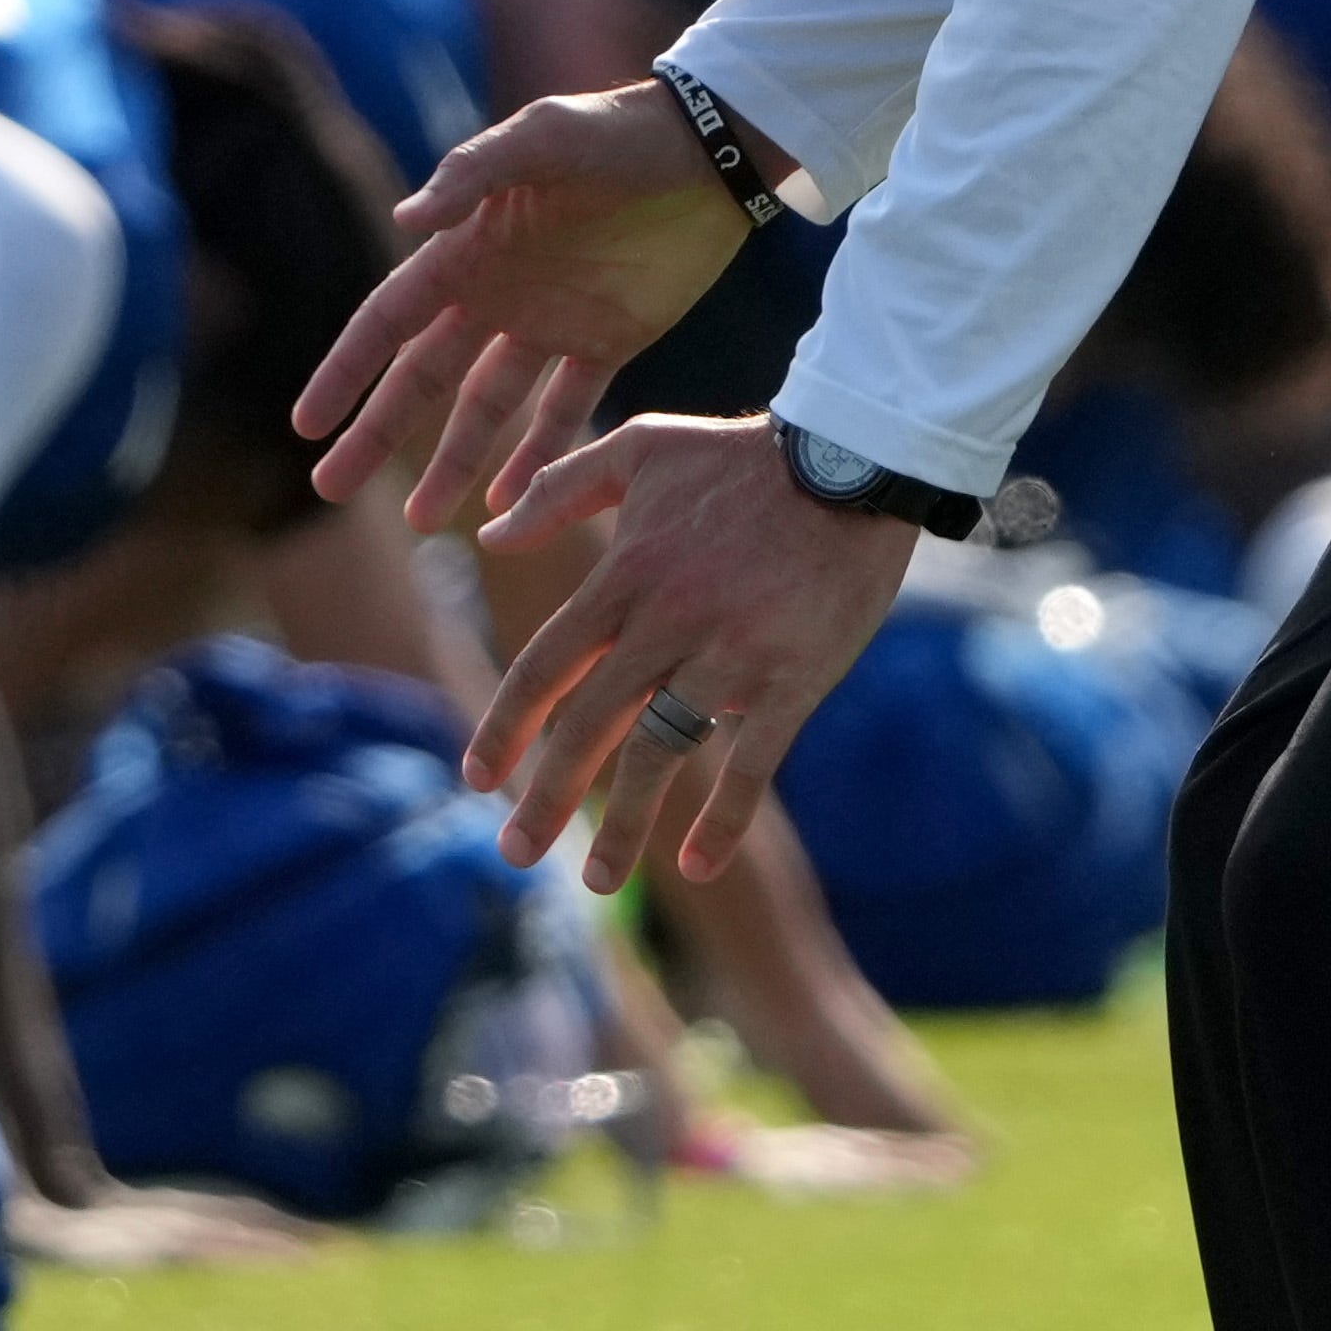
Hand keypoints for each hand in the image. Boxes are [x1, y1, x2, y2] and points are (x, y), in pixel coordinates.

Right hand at [294, 83, 756, 535]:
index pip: (387, 323)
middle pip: (421, 380)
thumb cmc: (616, 130)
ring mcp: (549, 323)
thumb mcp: (541, 138)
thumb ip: (471, 176)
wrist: (706, 147)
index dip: (345, 373)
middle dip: (376, 434)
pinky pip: (564, 411)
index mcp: (466, 251)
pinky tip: (511, 505)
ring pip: (485, 409)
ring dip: (452, 463)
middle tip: (330, 488)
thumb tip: (403, 222)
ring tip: (423, 522)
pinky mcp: (607, 341)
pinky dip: (539, 456)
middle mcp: (496, 294)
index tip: (306, 424)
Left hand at [465, 415, 916, 892]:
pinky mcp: (792, 681)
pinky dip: (721, 821)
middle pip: (587, 726)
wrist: (853, 462)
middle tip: (514, 853)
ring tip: (596, 882)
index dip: (505, 728)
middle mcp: (665, 626)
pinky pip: (750, 765)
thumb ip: (559, 490)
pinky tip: (695, 868)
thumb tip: (487, 531)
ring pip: (658, 755)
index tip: (476, 778)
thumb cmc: (740, 458)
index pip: (543, 669)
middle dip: (545, 797)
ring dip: (623, 825)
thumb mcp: (638, 448)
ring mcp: (730, 658)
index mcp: (623, 578)